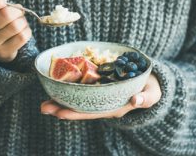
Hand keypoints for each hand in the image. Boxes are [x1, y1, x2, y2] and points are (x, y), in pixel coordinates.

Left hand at [40, 74, 161, 119]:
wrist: (150, 83)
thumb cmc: (151, 89)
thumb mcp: (152, 94)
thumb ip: (146, 98)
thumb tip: (136, 100)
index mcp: (114, 108)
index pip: (91, 113)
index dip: (75, 113)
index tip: (59, 113)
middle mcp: (104, 105)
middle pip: (80, 108)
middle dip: (61, 108)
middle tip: (43, 106)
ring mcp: (101, 97)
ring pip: (79, 100)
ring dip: (62, 100)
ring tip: (44, 99)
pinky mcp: (100, 88)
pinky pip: (83, 90)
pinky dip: (71, 89)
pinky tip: (59, 86)